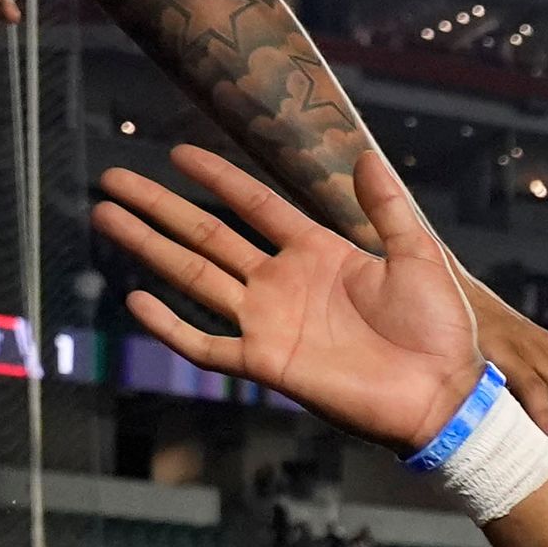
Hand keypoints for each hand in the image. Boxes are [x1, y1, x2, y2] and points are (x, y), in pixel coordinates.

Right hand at [98, 145, 488, 449]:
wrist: (440, 394)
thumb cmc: (438, 329)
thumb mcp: (418, 255)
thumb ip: (386, 208)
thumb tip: (365, 155)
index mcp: (318, 253)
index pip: (254, 205)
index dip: (217, 178)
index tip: (178, 151)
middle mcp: (283, 283)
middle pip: (207, 235)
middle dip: (159, 207)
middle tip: (112, 179)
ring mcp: (269, 322)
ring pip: (194, 276)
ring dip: (149, 247)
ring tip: (107, 216)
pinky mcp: (266, 364)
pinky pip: (206, 344)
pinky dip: (170, 326)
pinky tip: (135, 299)